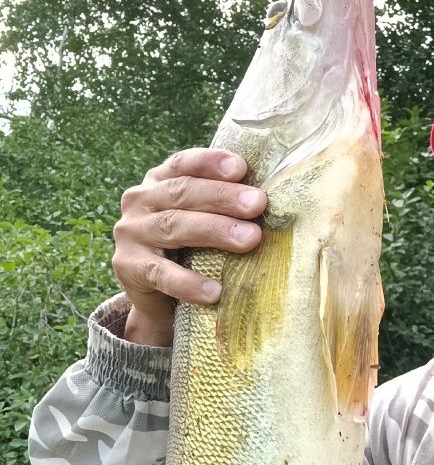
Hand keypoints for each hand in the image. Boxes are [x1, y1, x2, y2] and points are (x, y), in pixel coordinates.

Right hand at [112, 149, 267, 345]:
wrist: (159, 301)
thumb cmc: (192, 250)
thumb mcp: (205, 220)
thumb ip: (226, 206)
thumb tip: (273, 199)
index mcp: (160, 181)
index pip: (184, 163)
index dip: (211, 163)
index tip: (242, 168)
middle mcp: (140, 201)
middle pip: (182, 193)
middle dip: (223, 197)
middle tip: (258, 204)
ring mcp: (131, 233)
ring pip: (173, 227)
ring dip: (214, 231)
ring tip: (250, 239)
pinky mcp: (128, 267)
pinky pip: (160, 274)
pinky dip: (188, 282)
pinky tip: (215, 291)